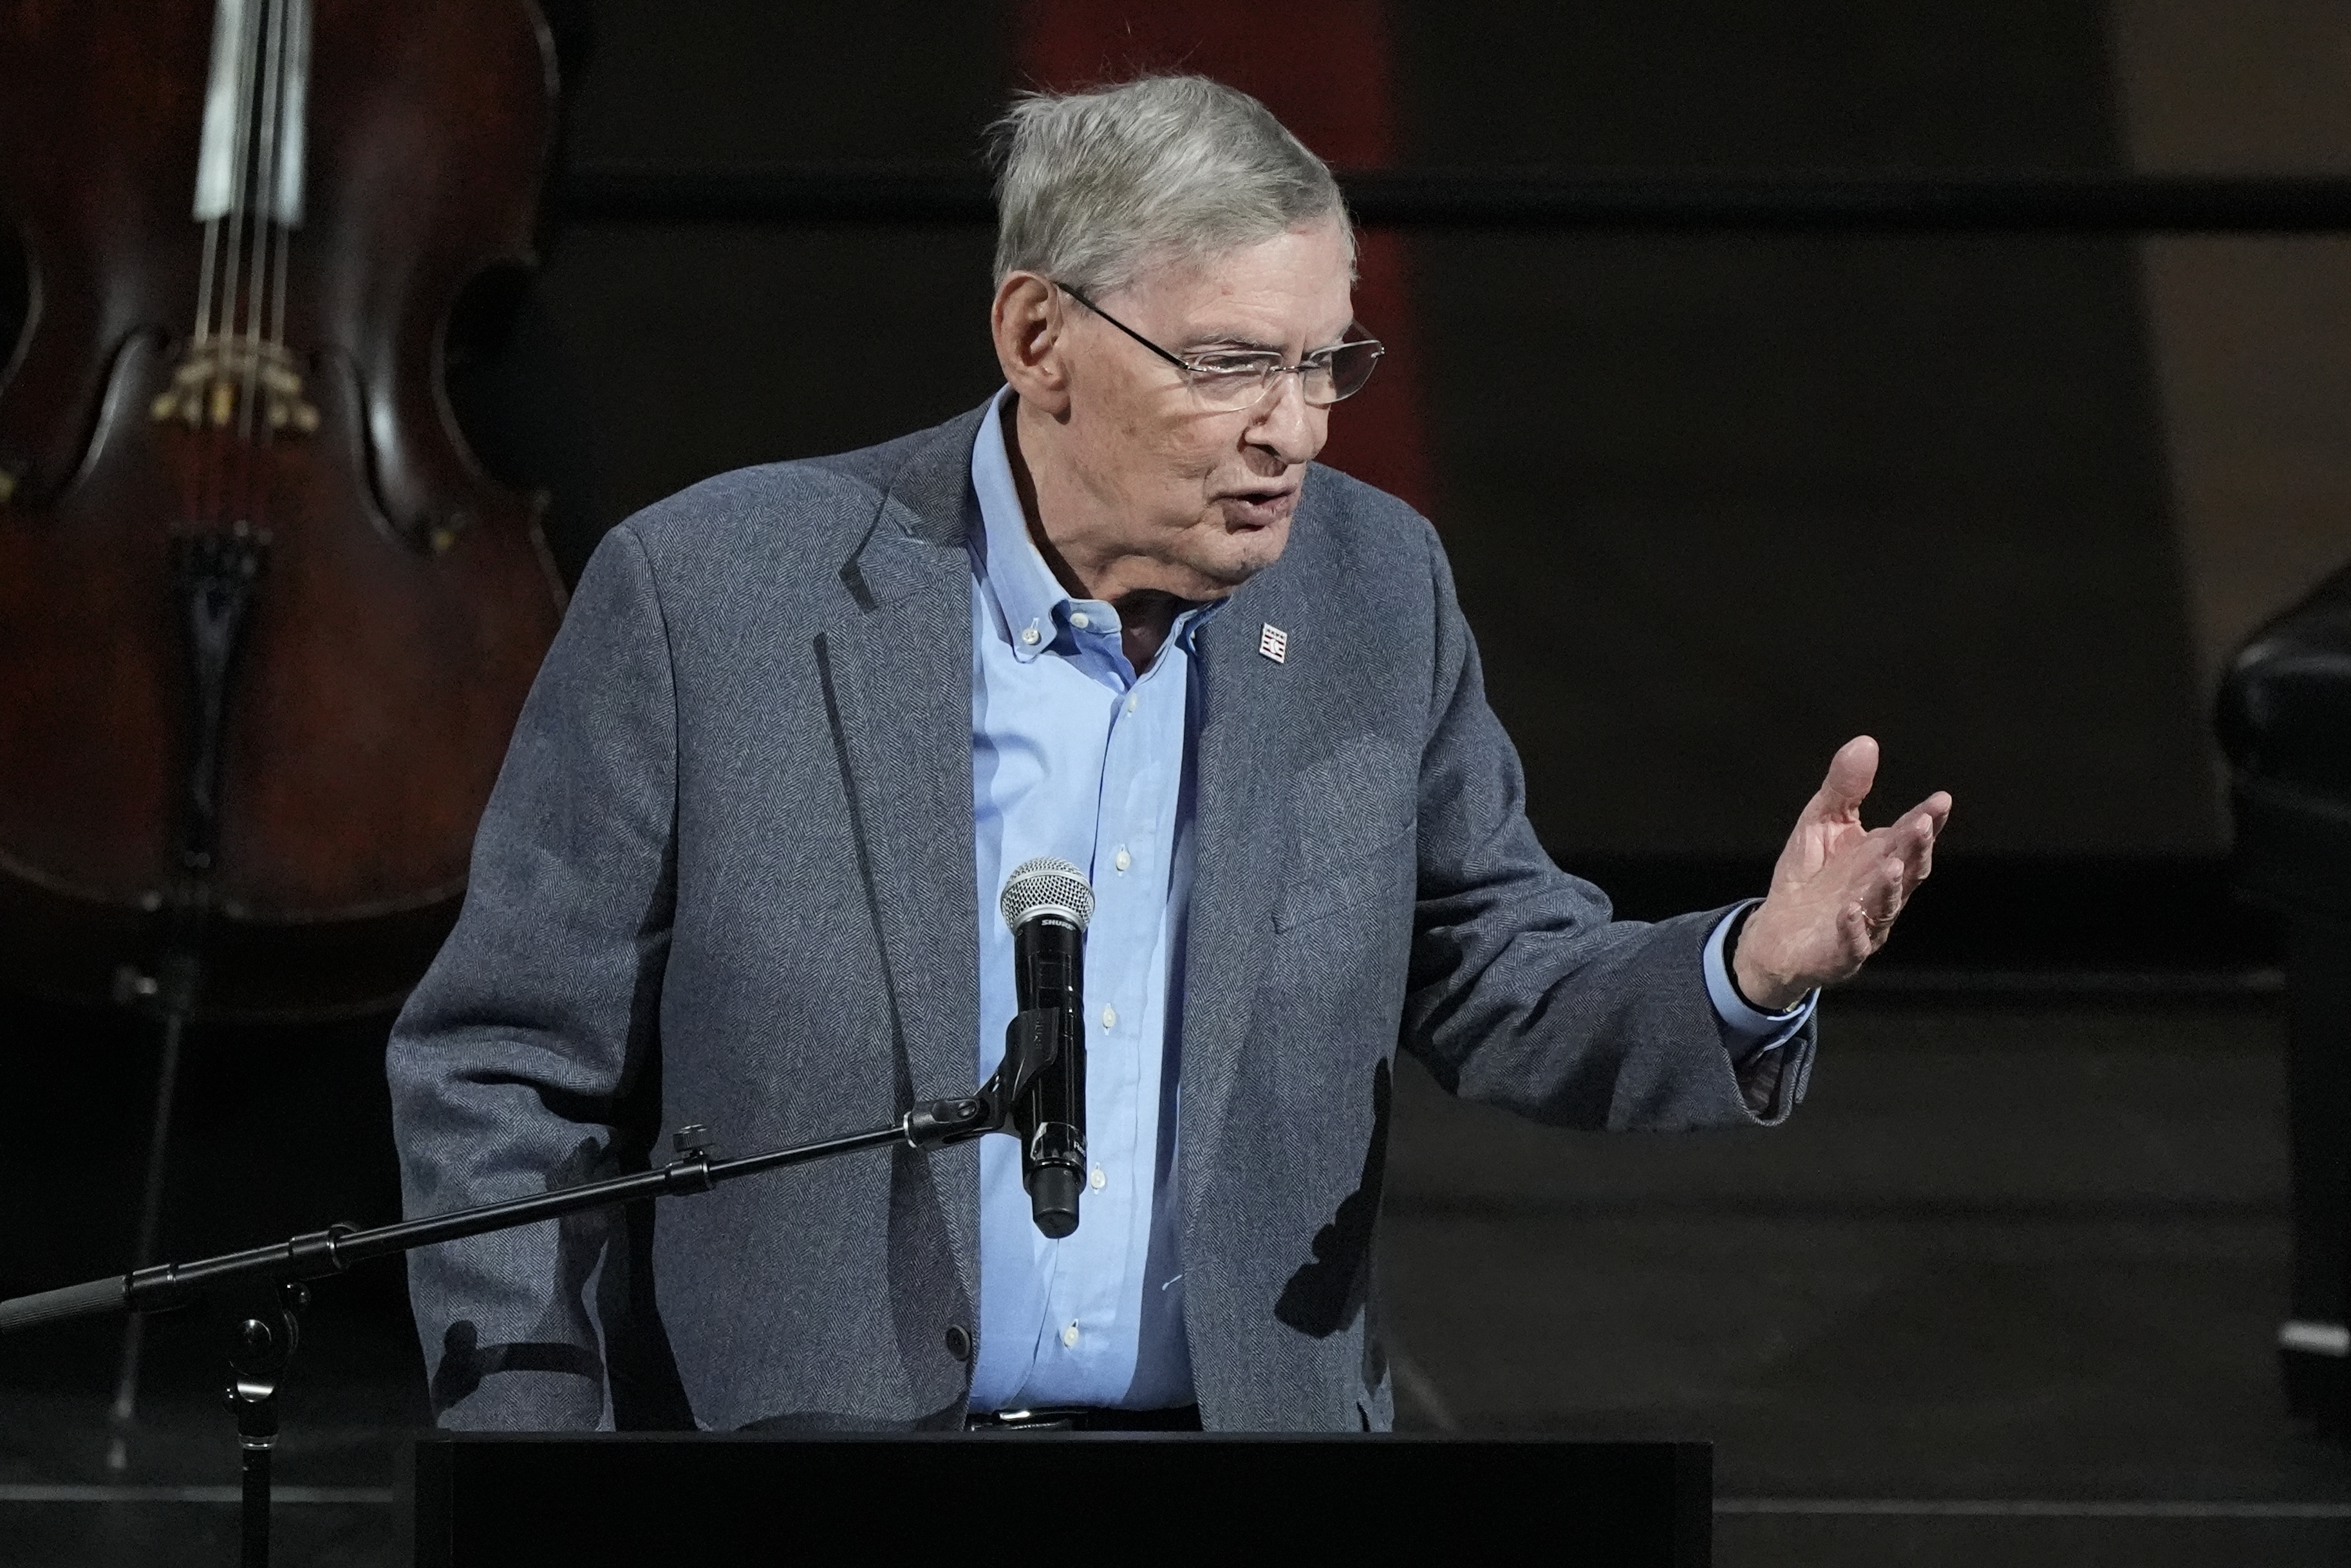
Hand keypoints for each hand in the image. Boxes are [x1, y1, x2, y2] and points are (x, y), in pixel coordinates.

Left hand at [1731, 736, 1950, 1010]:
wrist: (1777, 931)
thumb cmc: (1809, 874)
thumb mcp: (1821, 822)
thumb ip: (1844, 788)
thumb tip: (1866, 742)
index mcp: (1882, 857)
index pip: (1910, 837)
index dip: (1927, 820)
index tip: (1940, 800)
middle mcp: (1882, 890)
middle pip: (1907, 869)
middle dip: (1916, 847)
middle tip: (1921, 823)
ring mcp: (1866, 923)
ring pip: (1886, 906)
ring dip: (1890, 886)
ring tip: (1891, 864)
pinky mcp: (1841, 952)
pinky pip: (1851, 943)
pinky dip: (1853, 929)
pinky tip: (1849, 912)